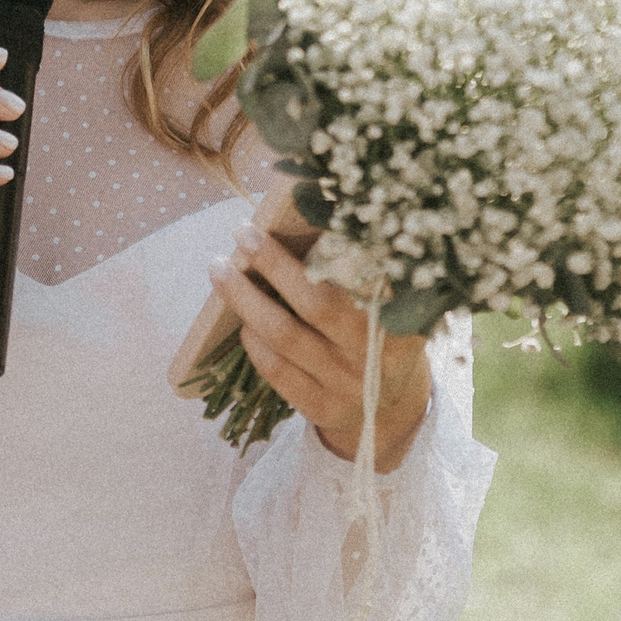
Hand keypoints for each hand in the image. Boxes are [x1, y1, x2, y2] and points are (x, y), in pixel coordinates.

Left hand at [210, 209, 432, 472]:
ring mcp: (349, 385)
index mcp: (400, 318)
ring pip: (286, 337)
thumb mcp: (391, 303)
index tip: (290, 218)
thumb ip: (366, 270)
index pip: (360, 276)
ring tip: (221, 269)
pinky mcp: (324, 408)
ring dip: (246, 299)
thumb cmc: (381, 332)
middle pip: (315, 304)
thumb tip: (311, 213)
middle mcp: (376, 354)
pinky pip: (277, 371)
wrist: (392, 406)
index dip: (325, 247)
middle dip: (273, 264)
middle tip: (242, 233)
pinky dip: (254, 342)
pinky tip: (242, 321)